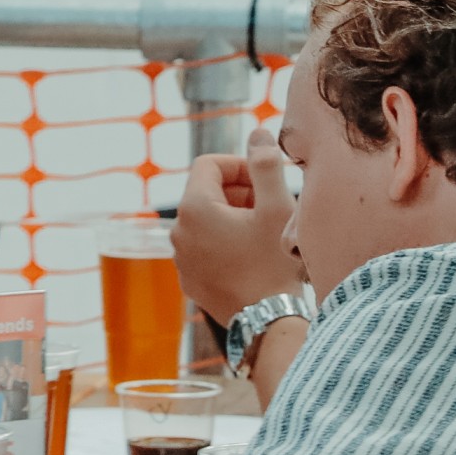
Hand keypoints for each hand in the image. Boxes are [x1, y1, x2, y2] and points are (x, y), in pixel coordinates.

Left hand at [171, 128, 304, 324]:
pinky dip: (225, 242)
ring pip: (206, 221)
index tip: (266, 179)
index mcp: (194, 208)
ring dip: (233, 217)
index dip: (239, 164)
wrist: (268, 321)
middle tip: (271, 205)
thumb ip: (265, 165)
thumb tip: (256, 133)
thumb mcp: (277, 208)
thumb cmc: (274, 263)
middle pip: (206, 192)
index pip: (209, 164)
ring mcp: (180, 258)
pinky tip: (252, 256)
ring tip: (265, 232)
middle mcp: (178, 231)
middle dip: (239, 191)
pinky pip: (204, 248)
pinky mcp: (189, 280)